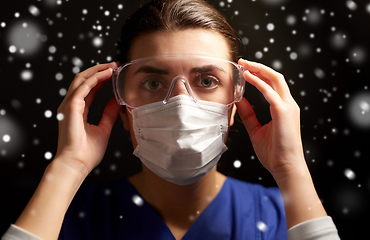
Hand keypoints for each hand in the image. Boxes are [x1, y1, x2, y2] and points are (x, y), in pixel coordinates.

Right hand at [54, 62, 120, 175]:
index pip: (89, 89)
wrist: (76, 164)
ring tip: (112, 66)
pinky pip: (83, 87)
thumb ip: (109, 114)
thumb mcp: (104, 129)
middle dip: (99, 70)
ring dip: (98, 70)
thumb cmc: (87, 153)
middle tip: (115, 65)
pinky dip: (95, 78)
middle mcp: (71, 105)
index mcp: (78, 110)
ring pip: (82, 79)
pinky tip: (107, 74)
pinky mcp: (71, 107)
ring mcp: (69, 105)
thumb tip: (116, 102)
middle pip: (84, 80)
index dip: (101, 79)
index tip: (114, 73)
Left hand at [236, 59, 304, 178]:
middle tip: (242, 62)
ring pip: (275, 79)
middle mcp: (288, 104)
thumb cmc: (273, 152)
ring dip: (259, 70)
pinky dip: (258, 82)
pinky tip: (247, 77)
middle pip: (275, 77)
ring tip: (244, 64)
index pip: (272, 84)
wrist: (285, 167)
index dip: (259, 74)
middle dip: (258, 67)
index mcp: (282, 108)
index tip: (244, 69)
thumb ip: (248, 114)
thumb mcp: (255, 130)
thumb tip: (239, 101)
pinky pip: (270, 92)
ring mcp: (288, 107)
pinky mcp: (283, 112)